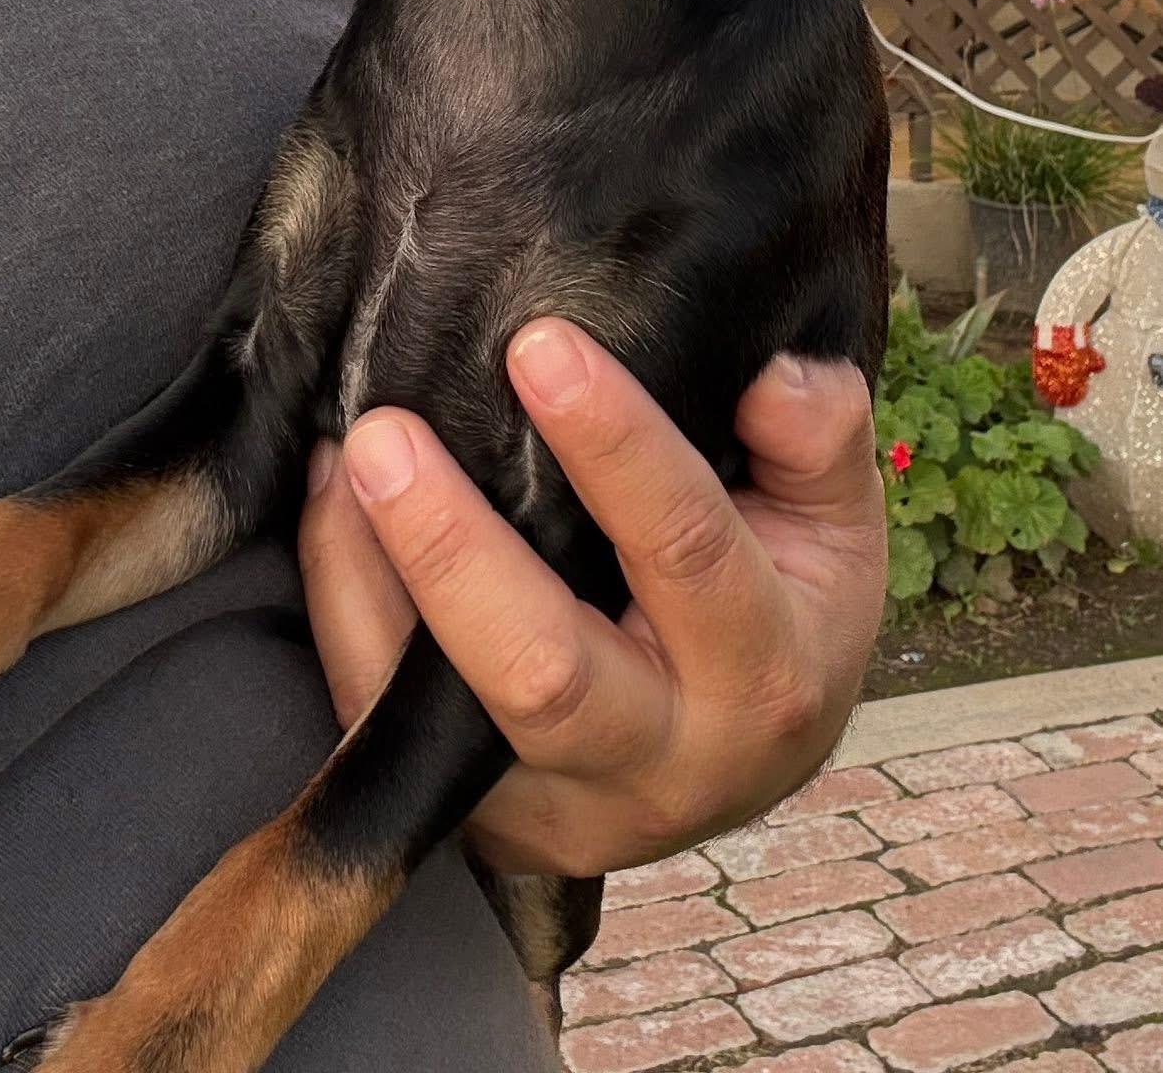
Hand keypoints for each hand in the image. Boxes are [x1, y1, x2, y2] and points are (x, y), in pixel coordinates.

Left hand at [299, 326, 884, 876]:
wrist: (743, 762)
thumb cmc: (786, 607)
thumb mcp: (835, 523)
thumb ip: (816, 440)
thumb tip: (774, 371)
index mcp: (763, 670)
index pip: (685, 549)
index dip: (614, 445)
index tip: (539, 345)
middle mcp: (663, 761)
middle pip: (540, 673)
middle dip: (450, 547)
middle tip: (384, 434)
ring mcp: (561, 812)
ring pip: (438, 718)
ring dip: (367, 582)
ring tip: (341, 459)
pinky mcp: (483, 826)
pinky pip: (387, 730)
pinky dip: (348, 614)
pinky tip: (336, 513)